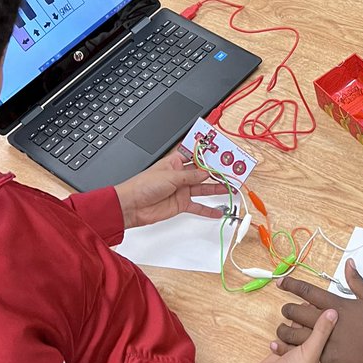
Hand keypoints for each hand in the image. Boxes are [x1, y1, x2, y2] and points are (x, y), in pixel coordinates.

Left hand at [114, 152, 229, 228]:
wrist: (131, 207)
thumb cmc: (142, 186)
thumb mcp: (170, 176)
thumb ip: (190, 176)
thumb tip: (206, 172)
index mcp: (175, 162)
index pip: (195, 155)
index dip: (208, 153)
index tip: (222, 151)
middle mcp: (180, 175)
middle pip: (203, 172)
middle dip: (217, 171)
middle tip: (232, 171)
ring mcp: (181, 190)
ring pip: (204, 188)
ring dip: (217, 188)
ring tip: (231, 188)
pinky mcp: (181, 204)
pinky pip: (198, 206)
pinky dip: (208, 210)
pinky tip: (218, 211)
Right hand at [243, 307, 337, 362]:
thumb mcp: (310, 353)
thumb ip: (321, 332)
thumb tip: (333, 313)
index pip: (333, 344)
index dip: (332, 328)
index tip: (332, 311)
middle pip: (317, 338)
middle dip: (313, 323)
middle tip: (314, 306)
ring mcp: (298, 360)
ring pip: (302, 337)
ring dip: (299, 326)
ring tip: (300, 310)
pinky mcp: (285, 355)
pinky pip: (288, 339)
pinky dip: (286, 333)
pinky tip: (285, 327)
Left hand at [275, 261, 362, 362]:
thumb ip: (356, 281)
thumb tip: (349, 263)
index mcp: (337, 305)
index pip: (308, 292)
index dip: (292, 285)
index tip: (281, 283)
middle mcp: (328, 322)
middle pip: (297, 313)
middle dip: (287, 310)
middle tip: (285, 309)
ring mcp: (327, 342)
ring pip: (296, 336)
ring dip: (285, 331)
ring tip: (282, 330)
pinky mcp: (329, 359)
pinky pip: (305, 355)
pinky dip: (294, 351)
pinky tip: (288, 350)